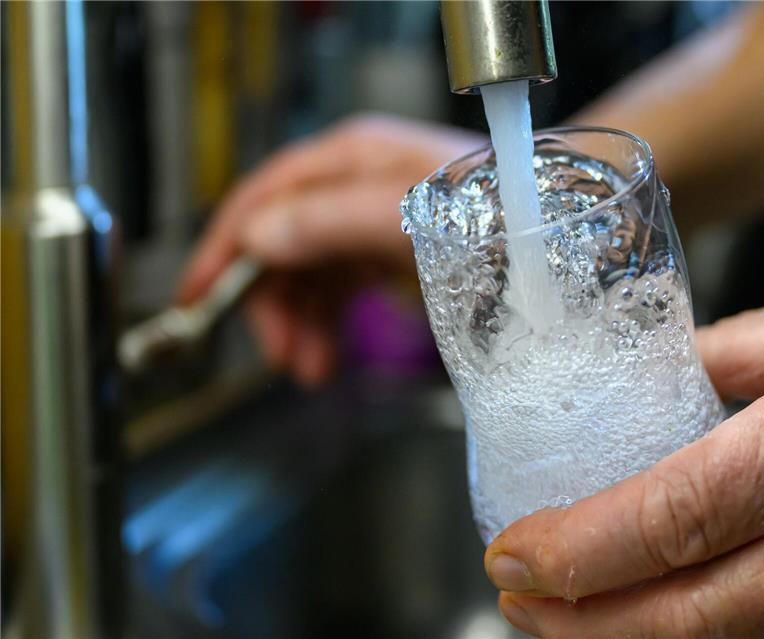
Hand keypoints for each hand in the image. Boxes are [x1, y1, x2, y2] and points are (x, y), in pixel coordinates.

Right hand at [178, 114, 482, 384]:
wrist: (561, 244)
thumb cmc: (500, 219)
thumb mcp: (412, 219)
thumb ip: (334, 221)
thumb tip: (260, 237)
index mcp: (353, 162)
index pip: (266, 196)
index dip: (226, 245)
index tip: (197, 296)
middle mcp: (355, 189)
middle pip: (282, 243)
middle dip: (272, 303)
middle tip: (281, 357)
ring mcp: (372, 226)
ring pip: (308, 276)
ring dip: (299, 325)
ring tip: (311, 370)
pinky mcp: (391, 261)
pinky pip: (338, 294)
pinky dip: (327, 327)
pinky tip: (329, 358)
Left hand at [484, 264, 763, 637]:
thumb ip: (725, 353)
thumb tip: (653, 372)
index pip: (664, 523)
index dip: (576, 551)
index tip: (512, 553)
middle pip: (678, 617)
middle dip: (580, 621)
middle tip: (515, 596)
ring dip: (628, 637)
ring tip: (564, 612)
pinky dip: (694, 636)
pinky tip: (654, 613)